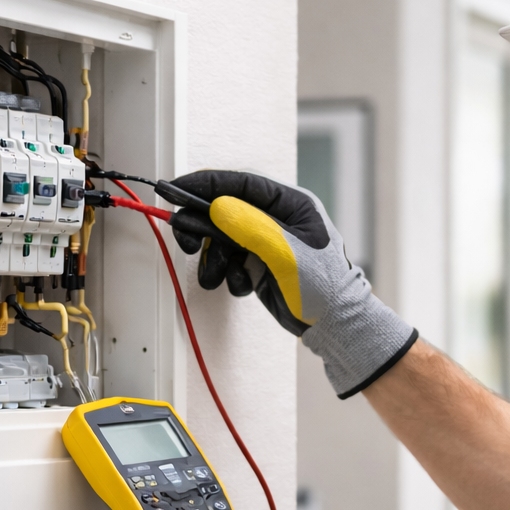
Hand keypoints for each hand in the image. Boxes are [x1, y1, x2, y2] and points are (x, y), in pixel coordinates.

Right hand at [168, 170, 416, 397]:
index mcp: (290, 203)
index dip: (204, 185)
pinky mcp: (258, 264)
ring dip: (215, 259)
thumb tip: (216, 205)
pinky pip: (229, 262)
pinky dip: (229, 275)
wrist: (334, 325)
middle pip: (225, 210)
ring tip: (217, 277)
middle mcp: (276, 218)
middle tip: (187, 244)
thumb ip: (250, 226)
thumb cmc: (322, 284)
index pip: (240, 184)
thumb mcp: (286, 252)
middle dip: (203, 228)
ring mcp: (266, 242)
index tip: (174, 191)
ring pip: (222, 239)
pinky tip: (244, 287)